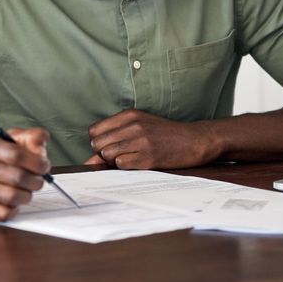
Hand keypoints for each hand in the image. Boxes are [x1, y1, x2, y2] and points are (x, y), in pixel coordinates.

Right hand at [0, 127, 49, 221]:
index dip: (36, 162)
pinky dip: (14, 210)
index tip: (44, 166)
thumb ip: (27, 138)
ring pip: (12, 197)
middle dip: (35, 181)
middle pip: (16, 176)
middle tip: (37, 181)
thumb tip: (42, 140)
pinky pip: (3, 214)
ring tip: (25, 192)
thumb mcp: (2, 141)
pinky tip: (11, 203)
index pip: (15, 154)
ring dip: (26, 196)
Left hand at [83, 109, 217, 169]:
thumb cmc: (164, 134)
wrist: (194, 140)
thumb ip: (113, 138)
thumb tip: (88, 160)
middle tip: (122, 154)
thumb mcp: (139, 127)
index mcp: (128, 115)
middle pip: (98, 144)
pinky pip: (121, 164)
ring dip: (115, 160)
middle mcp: (133, 126)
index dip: (99, 142)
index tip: (111, 145)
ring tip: (131, 157)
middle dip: (104, 153)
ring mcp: (141, 141)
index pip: (94, 131)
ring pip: (107, 154)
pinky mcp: (148, 157)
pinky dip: (126, 166)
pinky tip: (138, 162)